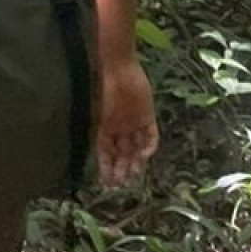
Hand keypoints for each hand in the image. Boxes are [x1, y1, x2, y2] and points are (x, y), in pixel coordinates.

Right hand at [95, 55, 158, 187]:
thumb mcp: (99, 115)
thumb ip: (102, 135)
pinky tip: (145, 155)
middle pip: (123, 153)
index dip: (106, 168)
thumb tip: (100, 157)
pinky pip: (150, 136)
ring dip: (135, 162)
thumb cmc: (104, 89)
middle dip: (122, 168)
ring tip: (134, 173)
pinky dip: (149, 147)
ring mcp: (135, 123)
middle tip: (123, 183)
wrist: (119, 68)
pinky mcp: (148, 117)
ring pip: (136, 148)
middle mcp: (121, 128)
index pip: (106, 153)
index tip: (106, 183)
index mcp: (106, 128)